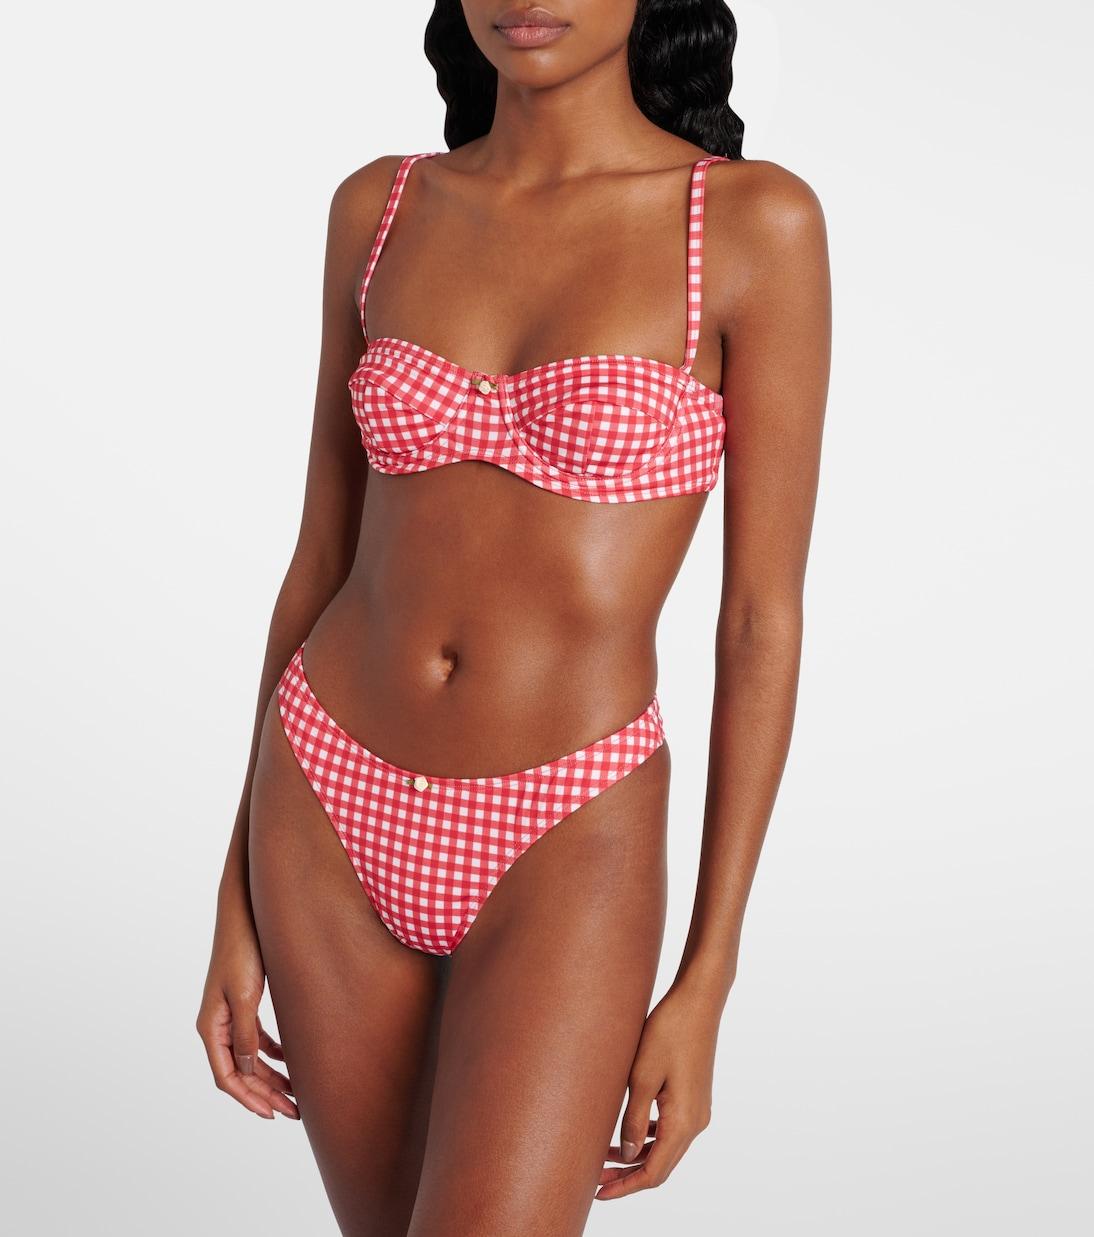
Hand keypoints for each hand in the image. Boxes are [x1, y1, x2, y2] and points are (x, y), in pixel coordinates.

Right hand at [196, 902, 298, 1120]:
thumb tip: (247, 1070)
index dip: (249, 1099)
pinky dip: (271, 1052)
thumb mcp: (245, 995)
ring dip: (270, 1077)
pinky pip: (254, 1038)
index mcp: (211, 1027)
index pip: (227, 1077)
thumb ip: (245, 1034)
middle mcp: (216, 1025)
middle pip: (239, 1072)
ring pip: (248, 1057)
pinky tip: (289, 1059)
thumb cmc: (243, 949)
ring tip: (294, 1094)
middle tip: (293, 1111)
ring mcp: (229, 1014)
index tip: (272, 1114)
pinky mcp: (242, 1002)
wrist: (244, 913)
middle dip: (264, 1094)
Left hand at [597, 982, 719, 1200]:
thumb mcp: (642, 1076)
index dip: (625, 1187)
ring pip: (664, 1148)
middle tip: (593, 1179)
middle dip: (627, 1176)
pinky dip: (647, 1138)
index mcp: (684, 1122)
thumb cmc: (669, 1031)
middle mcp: (696, 1123)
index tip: (597, 1193)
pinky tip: (626, 1132)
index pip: (653, 1172)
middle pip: (660, 1165)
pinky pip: (669, 1130)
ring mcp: (698, 1111)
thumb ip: (633, 1119)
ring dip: (635, 1157)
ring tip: (602, 1157)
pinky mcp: (694, 1098)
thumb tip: (625, 1156)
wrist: (699, 1000)